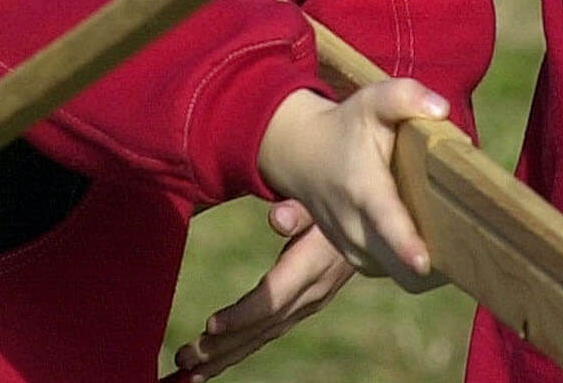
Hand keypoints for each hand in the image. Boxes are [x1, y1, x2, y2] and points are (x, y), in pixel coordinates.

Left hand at [166, 201, 355, 381]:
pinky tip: (212, 362)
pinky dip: (237, 349)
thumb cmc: (342, 201)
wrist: (378, 224)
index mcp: (312, 267)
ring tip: (188, 373)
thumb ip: (300, 209)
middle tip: (183, 359)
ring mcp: (306, 306)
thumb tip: (277, 218)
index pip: (273, 299)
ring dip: (224, 356)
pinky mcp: (300, 309)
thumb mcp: (323, 198)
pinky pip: (265, 333)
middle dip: (222, 347)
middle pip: (261, 327)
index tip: (210, 326)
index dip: (242, 315)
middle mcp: (310, 294)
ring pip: (261, 337)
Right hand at [254, 80, 446, 291]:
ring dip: (433, 268)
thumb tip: (441, 108)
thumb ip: (405, 97)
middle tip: (477, 251)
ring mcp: (355, 250)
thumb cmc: (347, 126)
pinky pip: (398, 275)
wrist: (302, 155)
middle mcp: (355, 227)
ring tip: (462, 245)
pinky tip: (438, 244)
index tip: (424, 263)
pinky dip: (419, 267)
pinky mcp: (361, 261)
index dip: (405, 243)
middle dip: (437, 265)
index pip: (385, 220)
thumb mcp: (371, 101)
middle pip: (401, 264)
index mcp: (363, 189)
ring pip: (403, 275)